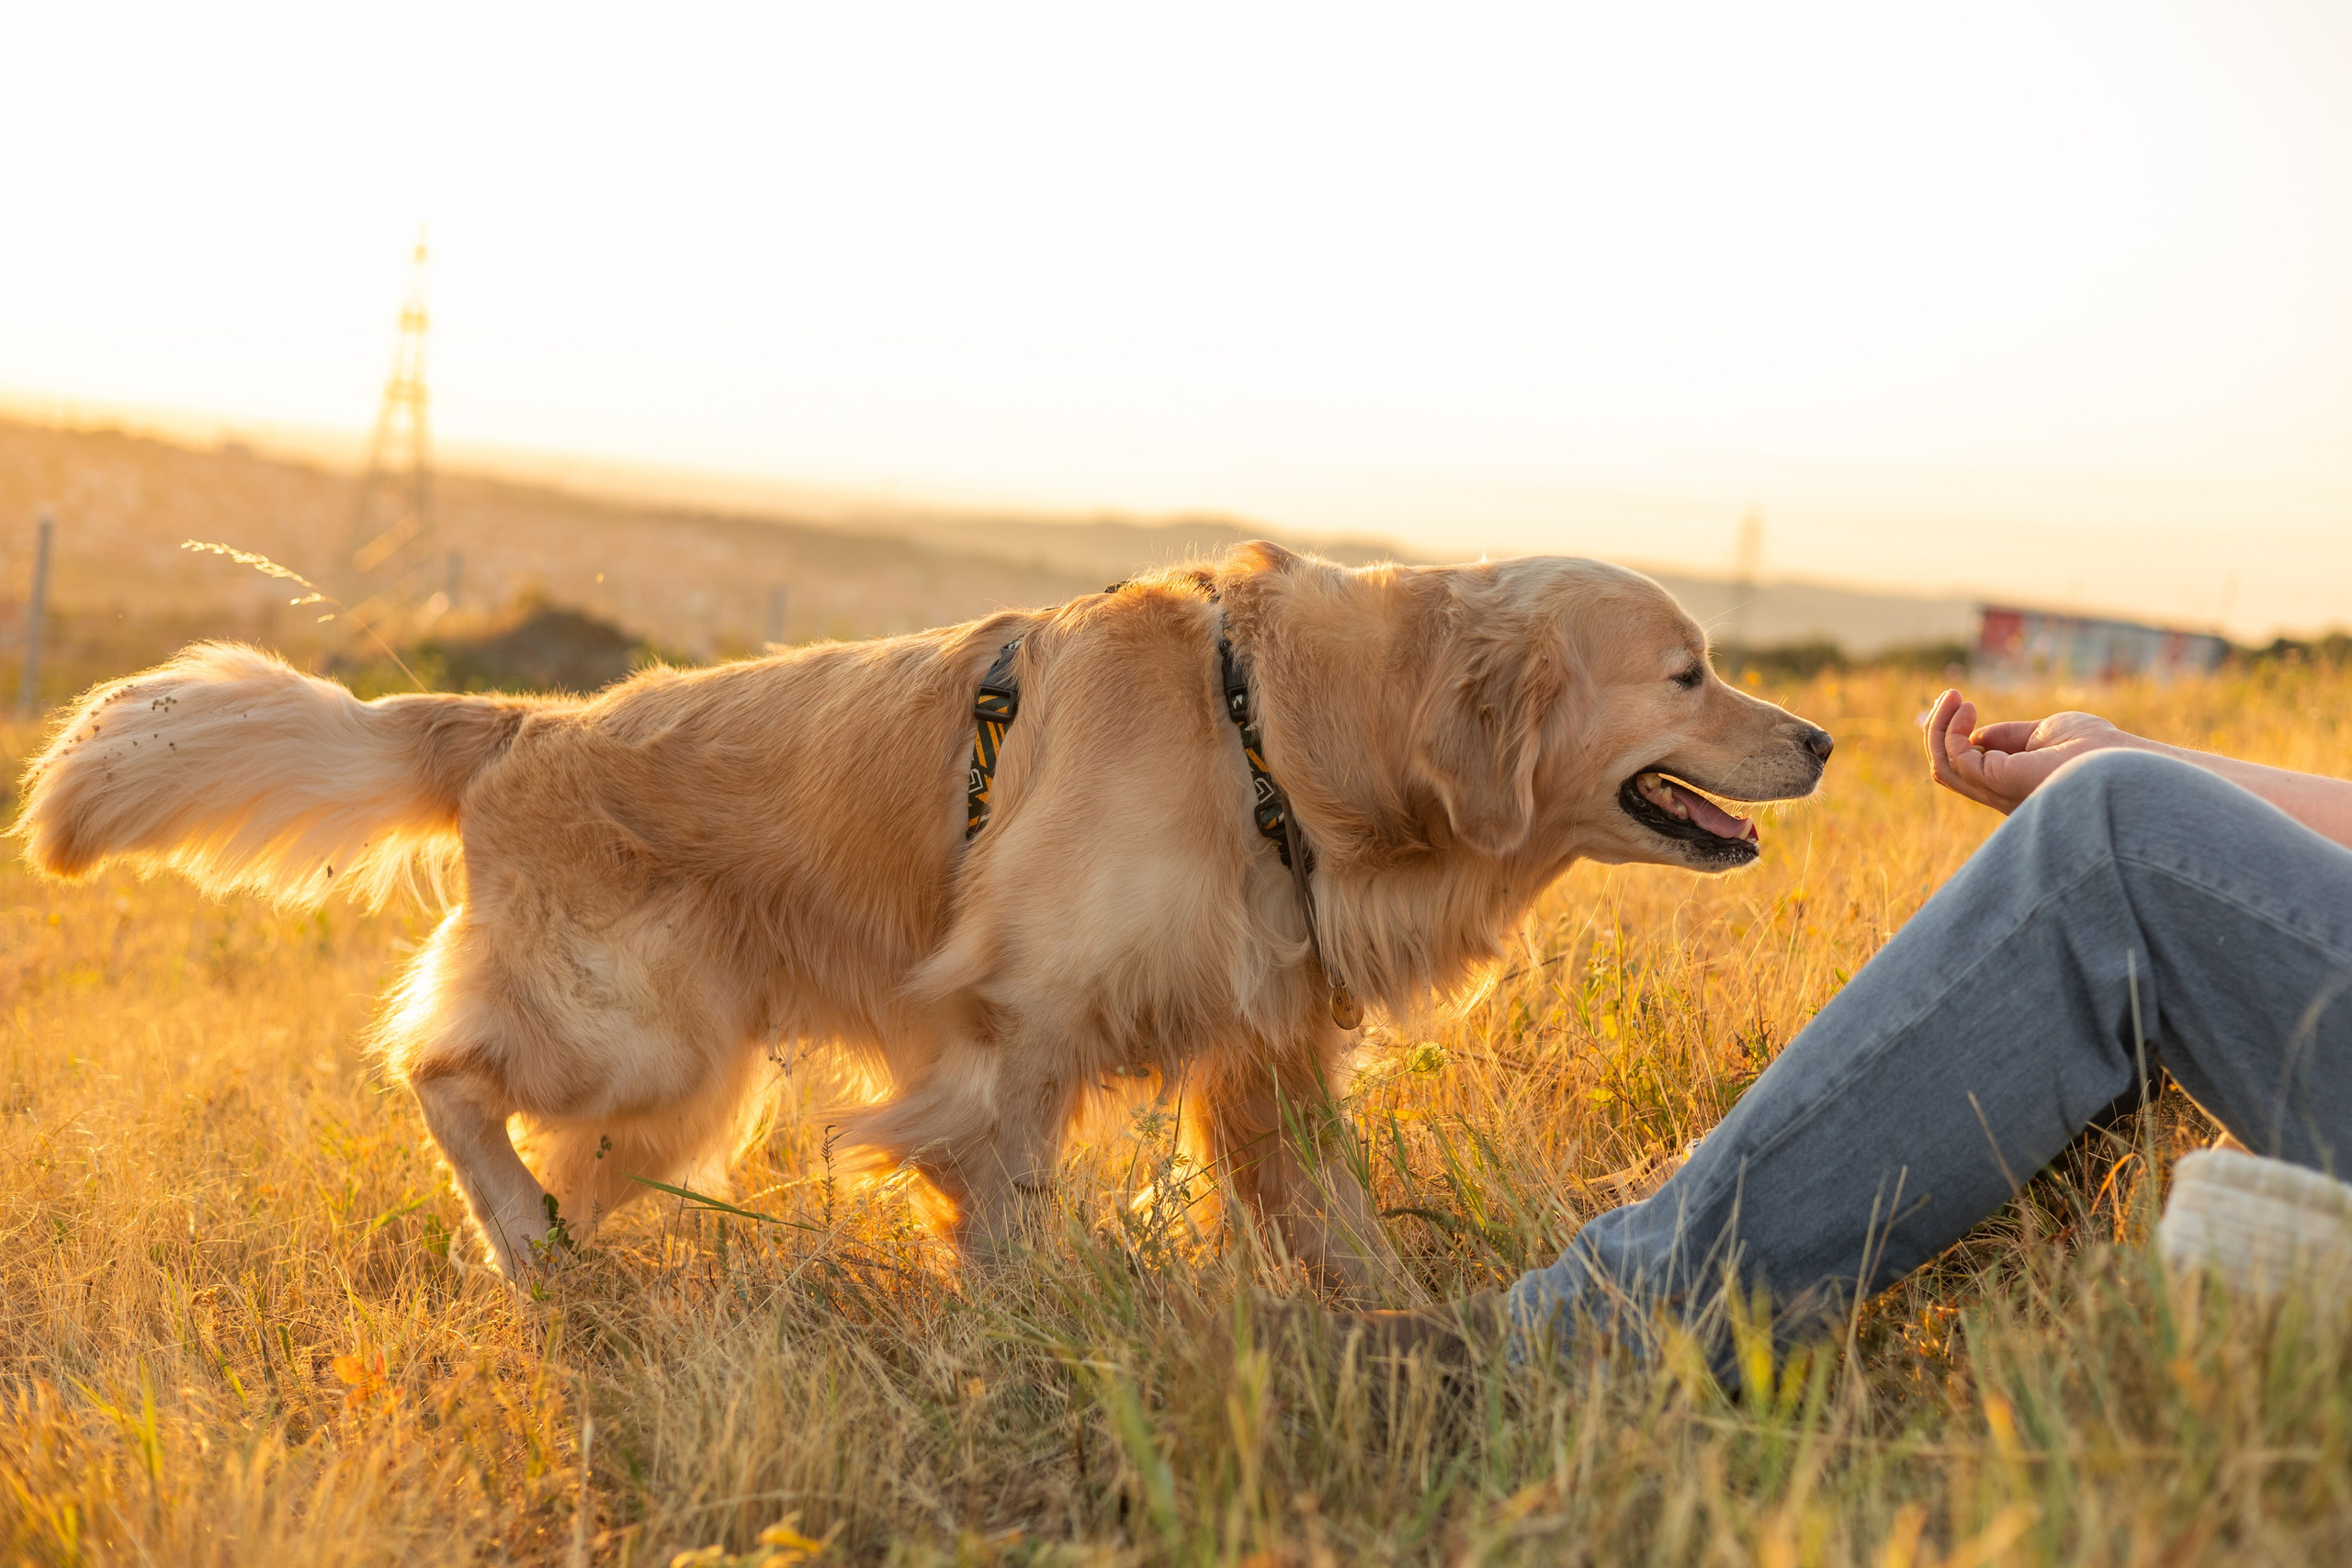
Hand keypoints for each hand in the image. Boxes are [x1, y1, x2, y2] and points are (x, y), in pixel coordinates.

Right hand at [1923, 690, 2136, 814]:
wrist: (2125, 759)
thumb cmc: (2098, 748)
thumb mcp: (2043, 733)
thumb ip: (2008, 737)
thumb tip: (1974, 735)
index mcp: (2010, 785)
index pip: (1964, 768)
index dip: (1953, 735)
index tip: (1962, 702)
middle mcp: (1999, 794)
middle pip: (1946, 768)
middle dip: (1938, 729)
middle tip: (1949, 695)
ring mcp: (1998, 791)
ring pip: (1943, 765)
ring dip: (1938, 727)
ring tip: (1953, 697)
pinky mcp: (2000, 782)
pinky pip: (1956, 758)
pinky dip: (1952, 731)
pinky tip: (1968, 708)